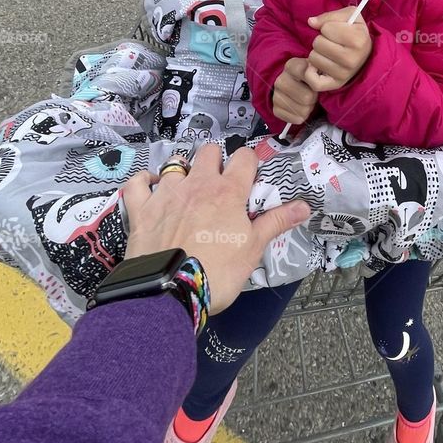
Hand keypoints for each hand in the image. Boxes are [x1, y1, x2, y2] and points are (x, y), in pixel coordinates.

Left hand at [121, 144, 309, 314]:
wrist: (170, 291)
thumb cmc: (218, 271)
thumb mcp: (253, 249)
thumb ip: (276, 222)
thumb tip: (305, 206)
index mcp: (228, 192)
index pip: (244, 158)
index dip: (250, 162)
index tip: (251, 175)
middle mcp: (198, 184)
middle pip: (208, 152)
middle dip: (216, 160)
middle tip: (220, 181)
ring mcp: (166, 194)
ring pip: (174, 164)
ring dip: (182, 170)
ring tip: (186, 186)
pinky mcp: (141, 209)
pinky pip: (137, 183)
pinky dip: (144, 181)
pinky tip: (149, 186)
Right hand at [271, 56, 318, 125]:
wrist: (293, 85)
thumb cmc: (308, 78)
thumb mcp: (316, 69)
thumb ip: (321, 72)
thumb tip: (322, 80)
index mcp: (291, 66)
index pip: (309, 77)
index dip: (317, 84)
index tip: (315, 82)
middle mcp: (280, 80)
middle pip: (307, 98)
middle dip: (313, 98)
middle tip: (312, 94)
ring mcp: (276, 95)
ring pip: (302, 111)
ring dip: (308, 108)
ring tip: (306, 101)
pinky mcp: (275, 109)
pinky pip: (296, 119)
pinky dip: (301, 116)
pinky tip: (299, 108)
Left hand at [304, 7, 371, 91]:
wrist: (366, 54)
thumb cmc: (355, 33)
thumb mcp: (349, 17)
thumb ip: (330, 16)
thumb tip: (311, 22)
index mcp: (359, 40)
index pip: (325, 28)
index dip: (328, 27)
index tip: (337, 31)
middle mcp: (352, 59)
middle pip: (317, 43)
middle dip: (321, 40)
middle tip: (331, 43)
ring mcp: (344, 74)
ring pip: (313, 58)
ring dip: (317, 53)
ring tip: (328, 53)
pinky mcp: (335, 85)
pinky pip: (314, 82)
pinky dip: (310, 72)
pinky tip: (317, 66)